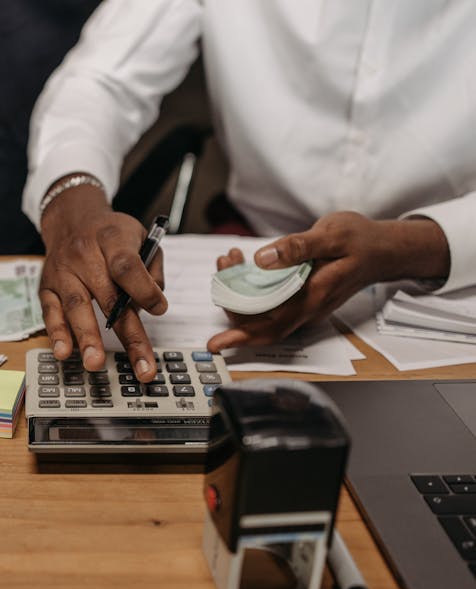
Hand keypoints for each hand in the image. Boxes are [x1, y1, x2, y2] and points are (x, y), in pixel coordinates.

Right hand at [39, 179, 166, 381]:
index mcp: (112, 239)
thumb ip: (152, 269)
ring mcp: (63, 272)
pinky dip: (57, 333)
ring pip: (77, 307)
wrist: (70, 220)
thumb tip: (152, 306)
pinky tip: (64, 352)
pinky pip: (51, 312)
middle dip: (127, 335)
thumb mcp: (140, 237)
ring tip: (95, 363)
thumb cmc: (110, 234)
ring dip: (87, 338)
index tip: (159, 309)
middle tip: (141, 366)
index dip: (144, 290)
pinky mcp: (46, 287)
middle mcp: (84, 255)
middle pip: (107, 297)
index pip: (127, 266)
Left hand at [207, 211, 449, 351]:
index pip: (271, 327)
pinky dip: (251, 286)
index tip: (215, 343)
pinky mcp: (303, 298)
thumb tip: (263, 259)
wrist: (385, 249)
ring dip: (239, 291)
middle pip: (259, 322)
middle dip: (232, 300)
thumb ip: (298, 247)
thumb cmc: (362, 240)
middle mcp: (307, 308)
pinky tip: (243, 263)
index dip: (241, 337)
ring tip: (229, 259)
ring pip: (263, 311)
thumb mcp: (332, 234)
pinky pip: (271, 301)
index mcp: (314, 297)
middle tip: (223, 265)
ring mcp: (305, 305)